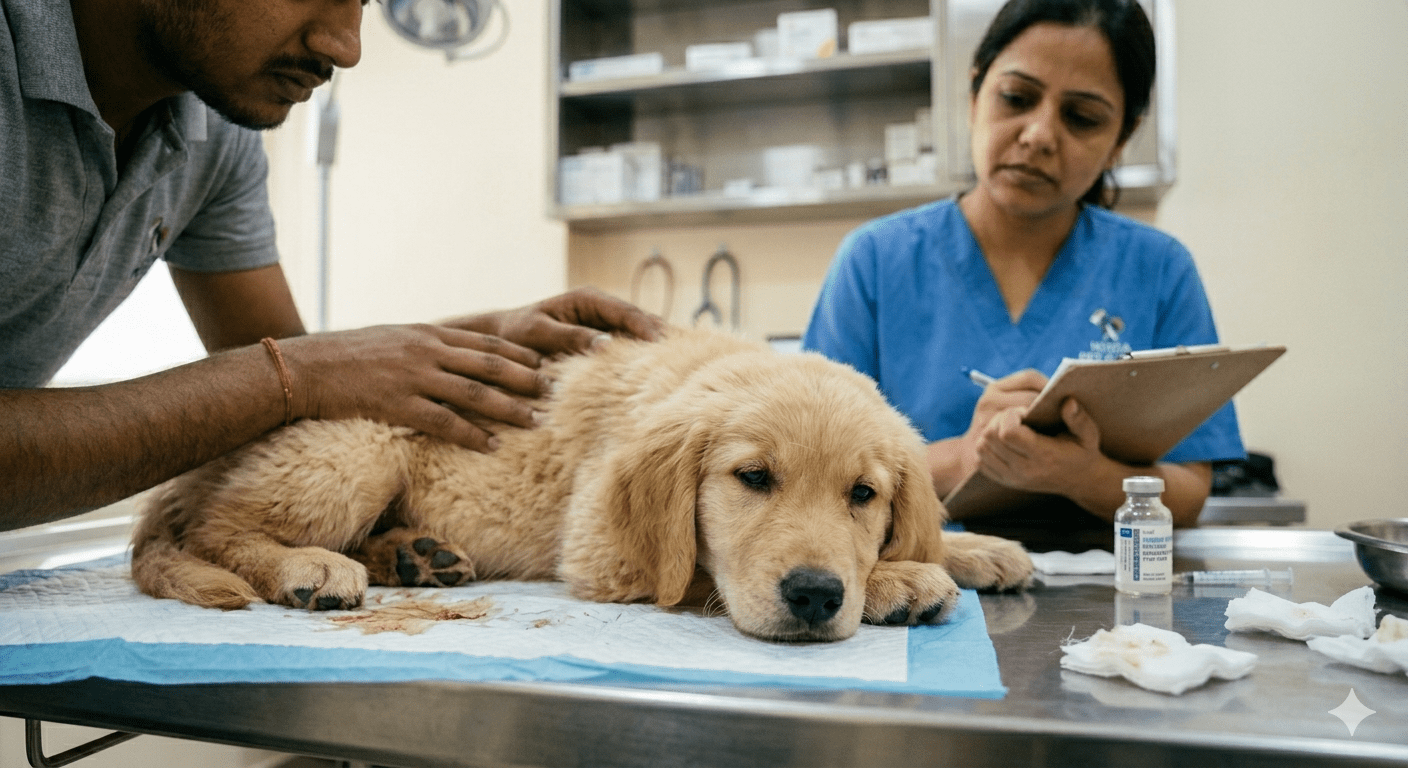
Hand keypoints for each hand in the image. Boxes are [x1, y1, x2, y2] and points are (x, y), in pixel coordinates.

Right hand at [276, 324, 549, 451]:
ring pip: (475, 393)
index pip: (485, 342)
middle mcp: (427, 351)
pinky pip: (443, 421)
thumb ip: (423, 348)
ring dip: (509, 408)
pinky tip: (491, 446)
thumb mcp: (391, 340)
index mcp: (428, 334)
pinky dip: (471, 434)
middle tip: (555, 391)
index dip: (519, 354)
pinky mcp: (397, 403)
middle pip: (490, 364)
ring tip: (536, 421)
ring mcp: (413, 377)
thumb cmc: (345, 357)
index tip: (544, 364)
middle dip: (527, 378)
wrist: (303, 367)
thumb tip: (448, 361)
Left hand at [443, 288, 664, 356]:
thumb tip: (606, 345)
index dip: (646, 326)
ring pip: (636, 336)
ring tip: (678, 366)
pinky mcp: (599, 343)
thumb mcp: (538, 333)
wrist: (498, 341)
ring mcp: (601, 326)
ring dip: (653, 349)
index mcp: (587, 299)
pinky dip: (639, 359)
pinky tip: (654, 376)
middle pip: (638, 321)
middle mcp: (598, 310)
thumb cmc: (513, 334)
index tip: (662, 343)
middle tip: (685, 354)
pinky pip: (625, 349)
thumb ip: (570, 337)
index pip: (625, 311)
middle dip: (660, 336)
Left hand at [974, 397, 1103, 495]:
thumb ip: (1079, 418)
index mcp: (1044, 455)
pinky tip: (1003, 441)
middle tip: (1015, 417)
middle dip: (999, 419)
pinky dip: (987, 447)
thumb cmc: (1082, 452)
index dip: (1011, 415)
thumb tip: (1068, 401)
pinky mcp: (1004, 480)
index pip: (1008, 432)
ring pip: (982, 447)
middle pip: (990, 437)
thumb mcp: (1088, 435)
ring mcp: (1012, 477)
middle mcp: (1024, 469)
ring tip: (1009, 428)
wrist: (1079, 480)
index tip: (1024, 411)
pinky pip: (981, 460)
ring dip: (991, 432)